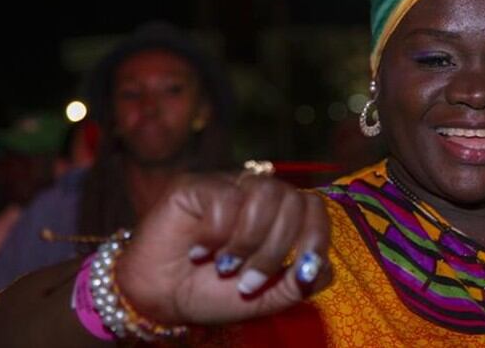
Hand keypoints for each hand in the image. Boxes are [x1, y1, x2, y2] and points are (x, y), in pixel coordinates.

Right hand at [114, 171, 331, 324]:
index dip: (316, 237)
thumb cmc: (213, 292)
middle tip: (249, 281)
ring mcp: (228, 185)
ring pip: (264, 194)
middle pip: (292, 201)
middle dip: (276, 249)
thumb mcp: (265, 297)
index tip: (304, 271)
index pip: (314, 207)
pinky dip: (217, 234)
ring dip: (249, 240)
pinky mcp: (196, 185)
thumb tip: (323, 268)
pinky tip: (199, 251)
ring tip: (225, 267)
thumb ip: (298, 284)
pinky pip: (225, 198)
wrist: (161, 300)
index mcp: (279, 215)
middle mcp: (257, 194)